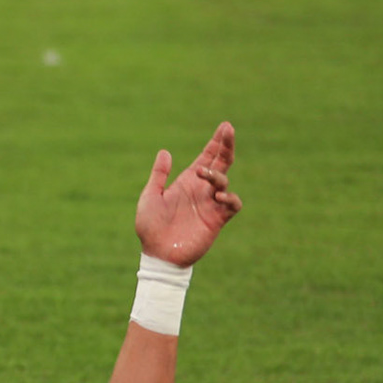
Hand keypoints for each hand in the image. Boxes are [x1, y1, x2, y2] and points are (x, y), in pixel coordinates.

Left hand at [135, 121, 242, 266]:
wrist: (157, 254)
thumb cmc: (151, 227)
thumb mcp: (150, 197)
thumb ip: (159, 175)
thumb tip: (164, 151)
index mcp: (187, 182)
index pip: (207, 158)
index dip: (216, 143)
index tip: (224, 127)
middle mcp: (202, 190)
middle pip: (221, 163)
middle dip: (226, 146)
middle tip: (228, 130)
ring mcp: (210, 204)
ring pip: (225, 181)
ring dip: (217, 175)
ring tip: (204, 174)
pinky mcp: (217, 219)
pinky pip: (233, 205)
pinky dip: (230, 198)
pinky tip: (218, 196)